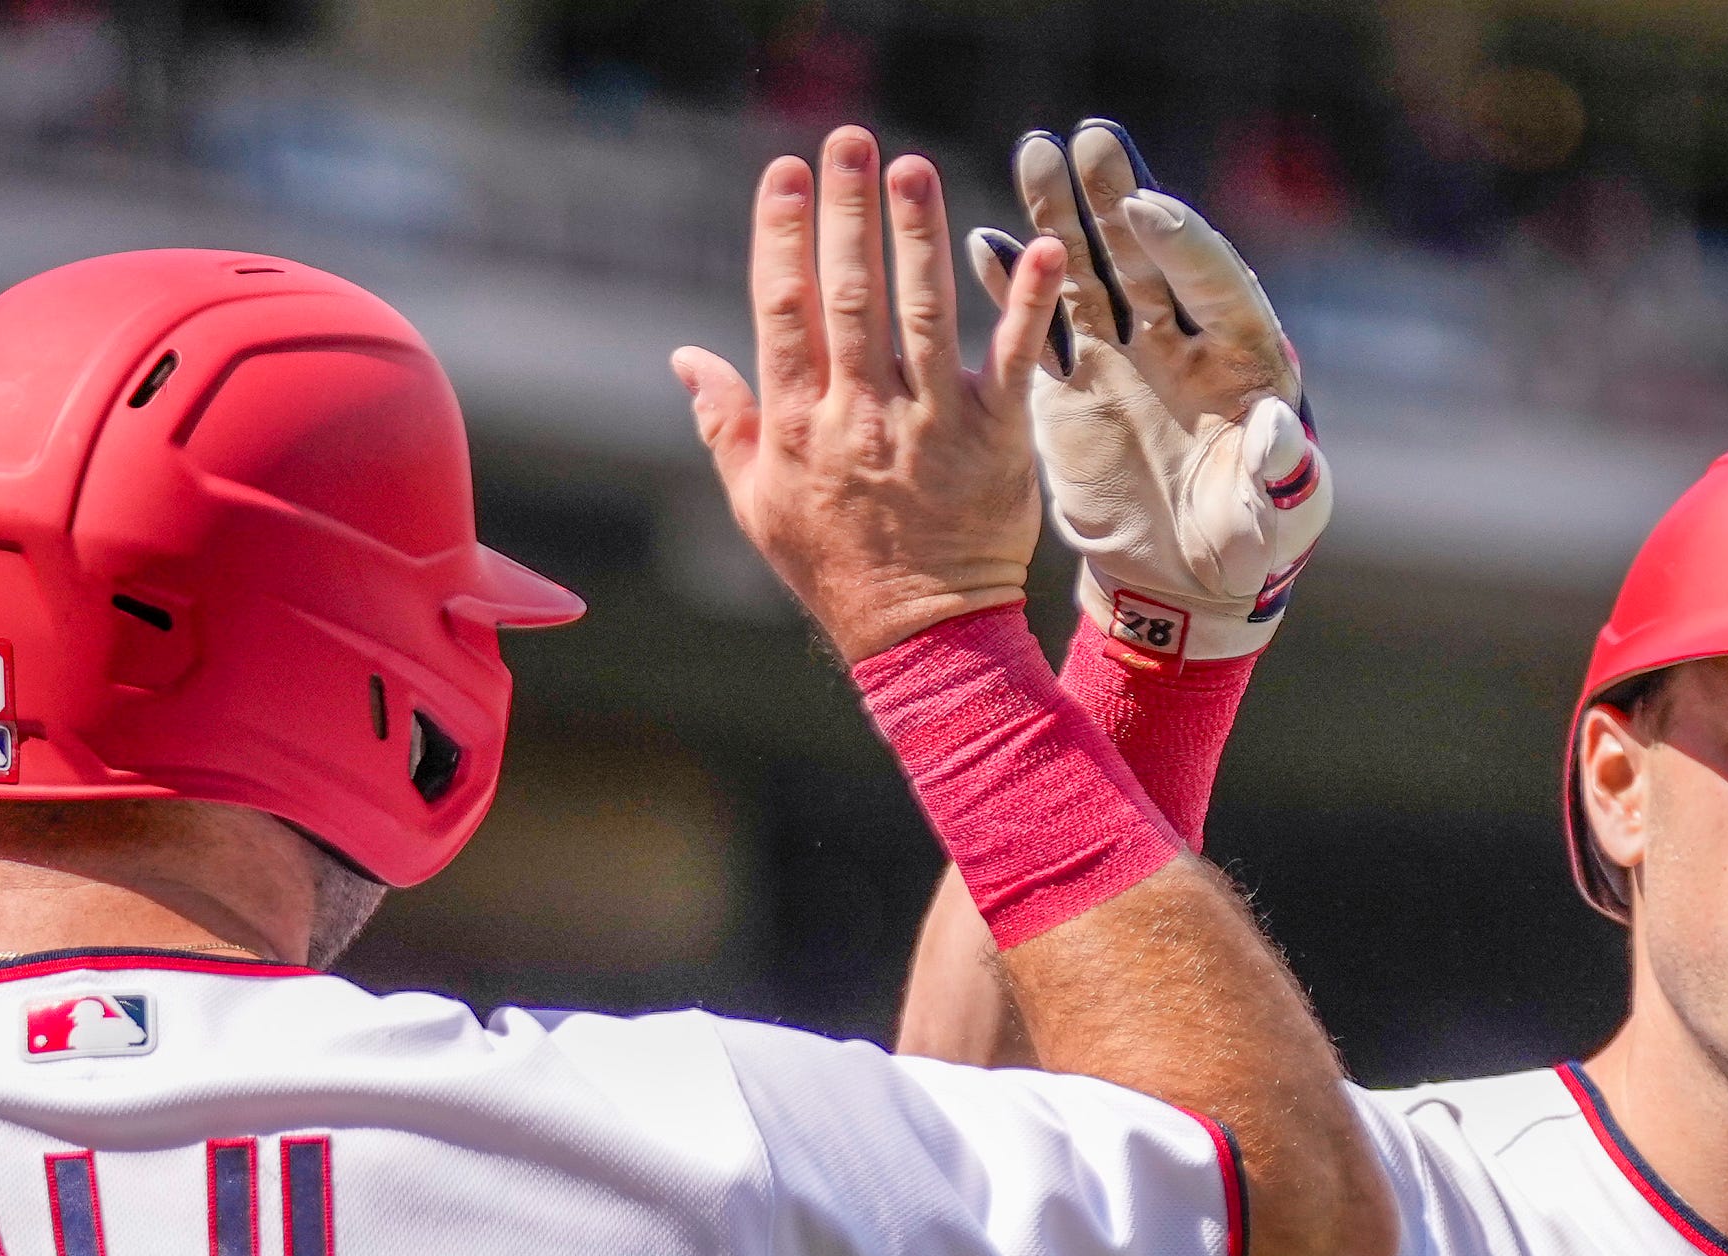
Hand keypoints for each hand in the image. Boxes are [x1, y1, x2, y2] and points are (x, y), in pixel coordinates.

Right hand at [674, 130, 1066, 666]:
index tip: (788, 175)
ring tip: (911, 170)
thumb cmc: (837, 571)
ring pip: (922, 314)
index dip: (782, 235)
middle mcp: (861, 417)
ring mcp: (930, 427)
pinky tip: (1043, 250)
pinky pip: (1014, 363)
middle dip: (847, 213)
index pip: (783, 310)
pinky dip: (1030, 305)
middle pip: (849, 296)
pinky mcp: (994, 442)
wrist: (924, 641)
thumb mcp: (758, 505)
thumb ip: (725, 423)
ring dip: (917, 235)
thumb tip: (684, 356)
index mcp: (798, 425)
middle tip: (852, 142)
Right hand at [971, 118, 1330, 664]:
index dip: (1184, 247)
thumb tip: (1275, 426)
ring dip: (1060, 218)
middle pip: (1149, 256)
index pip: (1215, 285)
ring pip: (1091, 273)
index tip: (1148, 210)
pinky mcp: (1076, 382)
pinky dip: (1013, 290)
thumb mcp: (1273, 521)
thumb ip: (1277, 474)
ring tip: (1034, 152)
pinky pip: (1041, 327)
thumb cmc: (1248, 548)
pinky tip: (982, 246)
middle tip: (1091, 143)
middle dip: (1119, 201)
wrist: (1185, 581)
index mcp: (1242, 360)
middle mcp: (1182, 341)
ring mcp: (1124, 354)